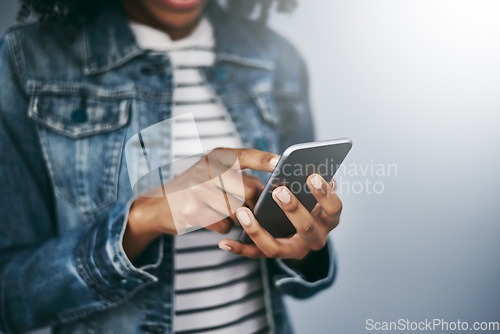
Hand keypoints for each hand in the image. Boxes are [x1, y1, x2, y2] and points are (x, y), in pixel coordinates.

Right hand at [124, 148, 278, 259]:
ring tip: (226, 212)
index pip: (245, 155)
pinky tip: (212, 220)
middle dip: (255, 202)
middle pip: (248, 189)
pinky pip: (223, 225)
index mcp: (215, 158)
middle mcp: (207, 170)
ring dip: (238, 217)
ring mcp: (198, 191)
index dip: (264, 159)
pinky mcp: (193, 212)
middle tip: (255, 208)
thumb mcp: (210, 171)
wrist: (158, 206)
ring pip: (237, 210)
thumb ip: (237, 173)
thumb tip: (271, 187)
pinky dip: (223, 227)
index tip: (280, 162)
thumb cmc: (194, 188)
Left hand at [218, 174, 341, 259]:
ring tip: (242, 212)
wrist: (298, 229)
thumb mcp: (314, 190)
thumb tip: (302, 164)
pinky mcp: (274, 254)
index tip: (312, 176)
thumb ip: (310, 179)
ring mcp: (293, 250)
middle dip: (293, 209)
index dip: (325, 194)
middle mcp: (315, 239)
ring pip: (275, 248)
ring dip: (257, 231)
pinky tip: (224, 241)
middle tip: (279, 190)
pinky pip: (254, 254)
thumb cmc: (306, 199)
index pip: (334, 209)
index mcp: (328, 219)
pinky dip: (238, 249)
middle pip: (307, 229)